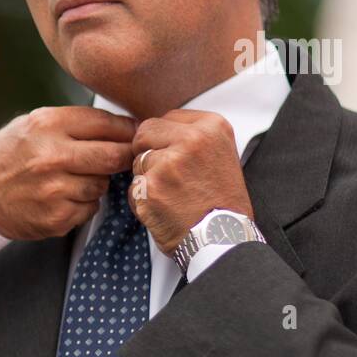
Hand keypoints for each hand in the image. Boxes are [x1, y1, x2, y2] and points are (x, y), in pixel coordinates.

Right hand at [0, 106, 135, 239]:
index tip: (133, 134)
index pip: (107, 123)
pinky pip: (90, 207)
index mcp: (47, 125)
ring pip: (103, 184)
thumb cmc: (7, 157)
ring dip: (96, 182)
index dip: (127, 129)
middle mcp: (52, 156)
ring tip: (73, 179)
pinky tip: (62, 197)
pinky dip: (83, 203)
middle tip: (122, 158)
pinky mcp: (56, 217)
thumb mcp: (32, 124)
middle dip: (123, 157)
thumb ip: (72, 123)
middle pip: (115, 155)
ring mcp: (55, 189)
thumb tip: (122, 126)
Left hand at [128, 110, 253, 252]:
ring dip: (146, 178)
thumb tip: (158, 129)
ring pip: (137, 160)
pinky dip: (142, 201)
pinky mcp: (151, 186)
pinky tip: (164, 209)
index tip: (175, 156)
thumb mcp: (221, 154)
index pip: (166, 118)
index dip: (163, 139)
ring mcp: (169, 162)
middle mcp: (191, 139)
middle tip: (168, 176)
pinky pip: (132, 187)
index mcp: (212, 127)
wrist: (224, 238)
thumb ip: (192, 136)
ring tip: (172, 195)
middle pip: (145, 132)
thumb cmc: (222, 201)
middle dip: (148, 152)